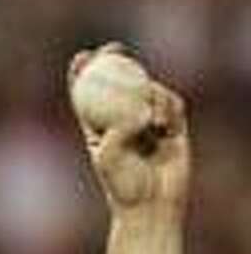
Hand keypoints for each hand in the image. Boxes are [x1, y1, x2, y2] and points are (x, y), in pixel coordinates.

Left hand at [68, 44, 189, 216]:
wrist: (151, 205)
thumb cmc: (122, 185)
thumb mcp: (109, 157)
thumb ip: (117, 133)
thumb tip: (132, 113)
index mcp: (98, 128)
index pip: (88, 95)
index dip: (83, 74)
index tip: (81, 57)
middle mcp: (122, 121)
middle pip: (120, 81)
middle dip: (115, 59)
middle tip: (113, 48)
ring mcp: (149, 121)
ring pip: (149, 89)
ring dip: (150, 95)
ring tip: (150, 125)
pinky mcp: (173, 125)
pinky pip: (172, 103)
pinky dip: (167, 108)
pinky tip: (163, 126)